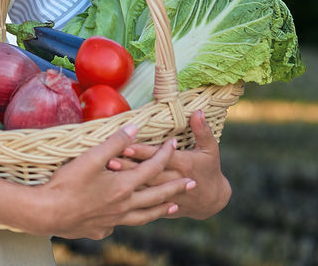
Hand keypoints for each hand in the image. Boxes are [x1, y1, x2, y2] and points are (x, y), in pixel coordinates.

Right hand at [28, 124, 195, 239]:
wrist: (48, 213)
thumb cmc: (66, 184)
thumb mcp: (90, 158)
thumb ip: (114, 142)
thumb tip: (135, 128)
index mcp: (123, 186)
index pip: (152, 168)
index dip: (164, 154)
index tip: (174, 144)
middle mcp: (123, 206)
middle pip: (156, 196)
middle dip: (175, 187)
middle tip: (192, 184)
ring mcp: (113, 220)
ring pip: (144, 216)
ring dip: (161, 209)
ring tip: (173, 207)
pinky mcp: (100, 229)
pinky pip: (121, 224)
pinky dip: (129, 219)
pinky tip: (126, 218)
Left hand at [106, 110, 230, 219]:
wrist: (212, 201)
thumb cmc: (209, 169)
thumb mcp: (210, 149)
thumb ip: (203, 130)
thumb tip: (198, 111)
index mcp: (184, 164)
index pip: (159, 157)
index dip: (142, 152)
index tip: (124, 145)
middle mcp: (174, 180)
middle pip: (146, 173)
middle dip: (127, 167)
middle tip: (106, 160)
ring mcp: (167, 195)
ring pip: (142, 188)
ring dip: (124, 180)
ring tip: (104, 172)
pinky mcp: (161, 205)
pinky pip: (143, 202)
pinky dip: (128, 195)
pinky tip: (111, 190)